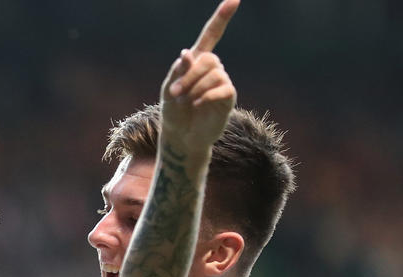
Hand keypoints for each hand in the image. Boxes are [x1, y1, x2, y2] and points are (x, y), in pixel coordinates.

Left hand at [160, 0, 238, 151]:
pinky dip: (207, 95)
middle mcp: (212, 69)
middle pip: (209, 59)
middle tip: (175, 93)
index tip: (234, 0)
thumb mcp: (168, 90)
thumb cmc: (174, 113)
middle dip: (189, 75)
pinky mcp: (227, 98)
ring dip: (195, 87)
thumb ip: (177, 72)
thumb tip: (187, 53)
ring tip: (185, 101)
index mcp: (197, 61)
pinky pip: (222, 88)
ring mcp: (222, 82)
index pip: (212, 34)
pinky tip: (197, 104)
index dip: (222, 17)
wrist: (181, 137)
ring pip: (214, 74)